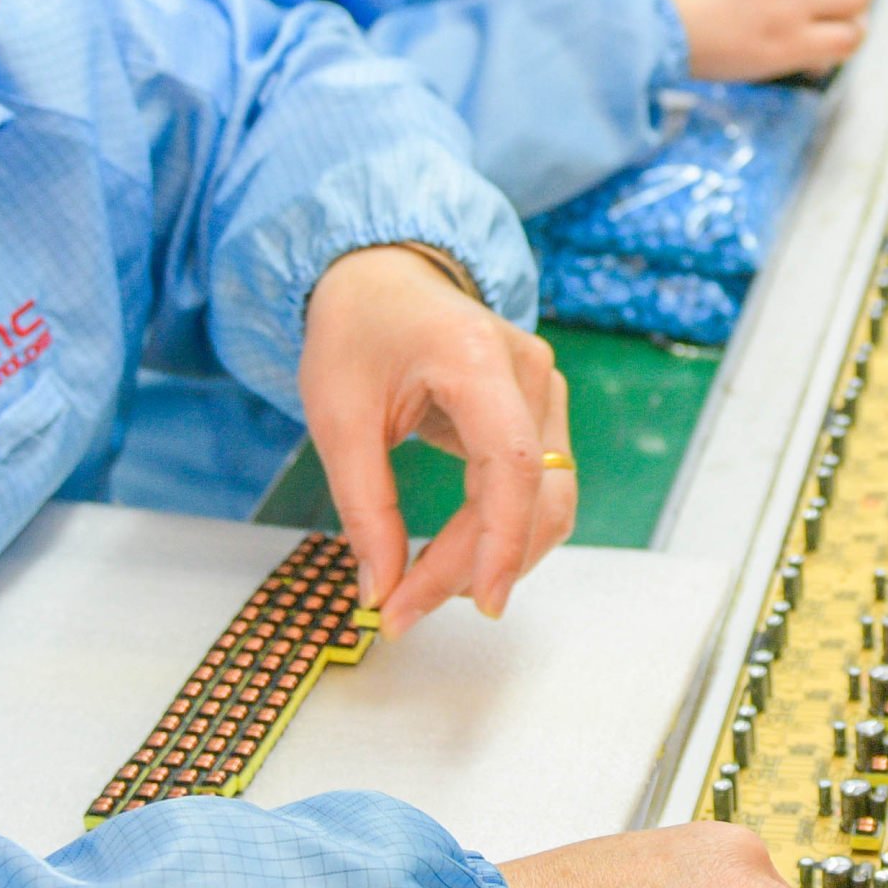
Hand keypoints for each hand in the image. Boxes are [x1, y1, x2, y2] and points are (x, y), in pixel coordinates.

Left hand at [296, 244, 576, 622]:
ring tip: (425, 588)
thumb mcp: (337, 419)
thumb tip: (381, 590)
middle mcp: (529, 371)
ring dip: (497, 557)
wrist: (381, 277)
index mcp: (476, 357)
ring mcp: (543, 390)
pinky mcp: (539, 411)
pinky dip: (502, 533)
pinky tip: (454, 558)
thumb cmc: (356, 332)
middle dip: (482, 566)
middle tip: (408, 609)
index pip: (514, 465)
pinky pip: (539, 489)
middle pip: (538, 495)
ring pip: (549, 501)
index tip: (476, 603)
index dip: (501, 543)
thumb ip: (365, 507)